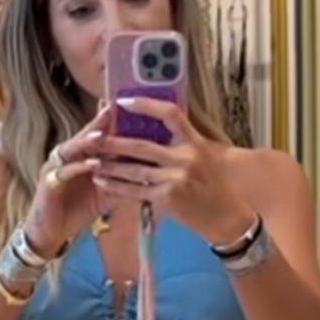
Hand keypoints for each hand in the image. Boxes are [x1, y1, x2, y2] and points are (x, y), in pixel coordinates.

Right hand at [24, 108, 113, 257]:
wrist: (51, 232)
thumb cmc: (77, 210)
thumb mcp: (106, 196)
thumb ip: (123, 184)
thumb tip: (150, 179)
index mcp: (82, 157)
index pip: (98, 135)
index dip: (110, 122)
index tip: (128, 109)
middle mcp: (68, 157)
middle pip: (85, 135)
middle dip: (99, 122)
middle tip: (114, 109)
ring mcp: (56, 167)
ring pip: (72, 149)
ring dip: (87, 141)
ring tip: (103, 134)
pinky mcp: (48, 182)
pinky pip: (65, 171)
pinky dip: (79, 167)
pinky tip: (92, 164)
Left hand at [91, 101, 254, 243]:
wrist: (228, 218)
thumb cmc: (215, 187)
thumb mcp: (206, 157)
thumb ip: (183, 143)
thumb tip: (155, 128)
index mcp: (195, 142)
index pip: (170, 114)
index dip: (145, 105)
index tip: (123, 101)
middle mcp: (185, 157)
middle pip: (141, 144)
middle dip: (113, 141)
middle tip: (92, 137)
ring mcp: (176, 178)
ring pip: (134, 169)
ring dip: (109, 165)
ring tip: (91, 161)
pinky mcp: (168, 198)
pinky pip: (136, 190)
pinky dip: (117, 186)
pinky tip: (102, 181)